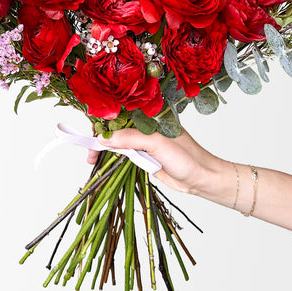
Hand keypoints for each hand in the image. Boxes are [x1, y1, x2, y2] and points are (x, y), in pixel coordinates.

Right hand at [87, 127, 229, 197]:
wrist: (201, 179)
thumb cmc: (187, 157)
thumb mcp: (157, 144)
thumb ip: (131, 139)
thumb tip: (104, 139)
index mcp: (150, 114)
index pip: (120, 111)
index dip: (104, 119)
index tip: (92, 132)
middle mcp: (145, 125)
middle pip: (115, 126)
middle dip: (100, 136)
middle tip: (90, 152)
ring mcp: (144, 140)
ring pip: (117, 140)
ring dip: (103, 149)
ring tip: (92, 160)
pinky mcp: (144, 155)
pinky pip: (123, 153)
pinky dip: (111, 157)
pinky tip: (102, 162)